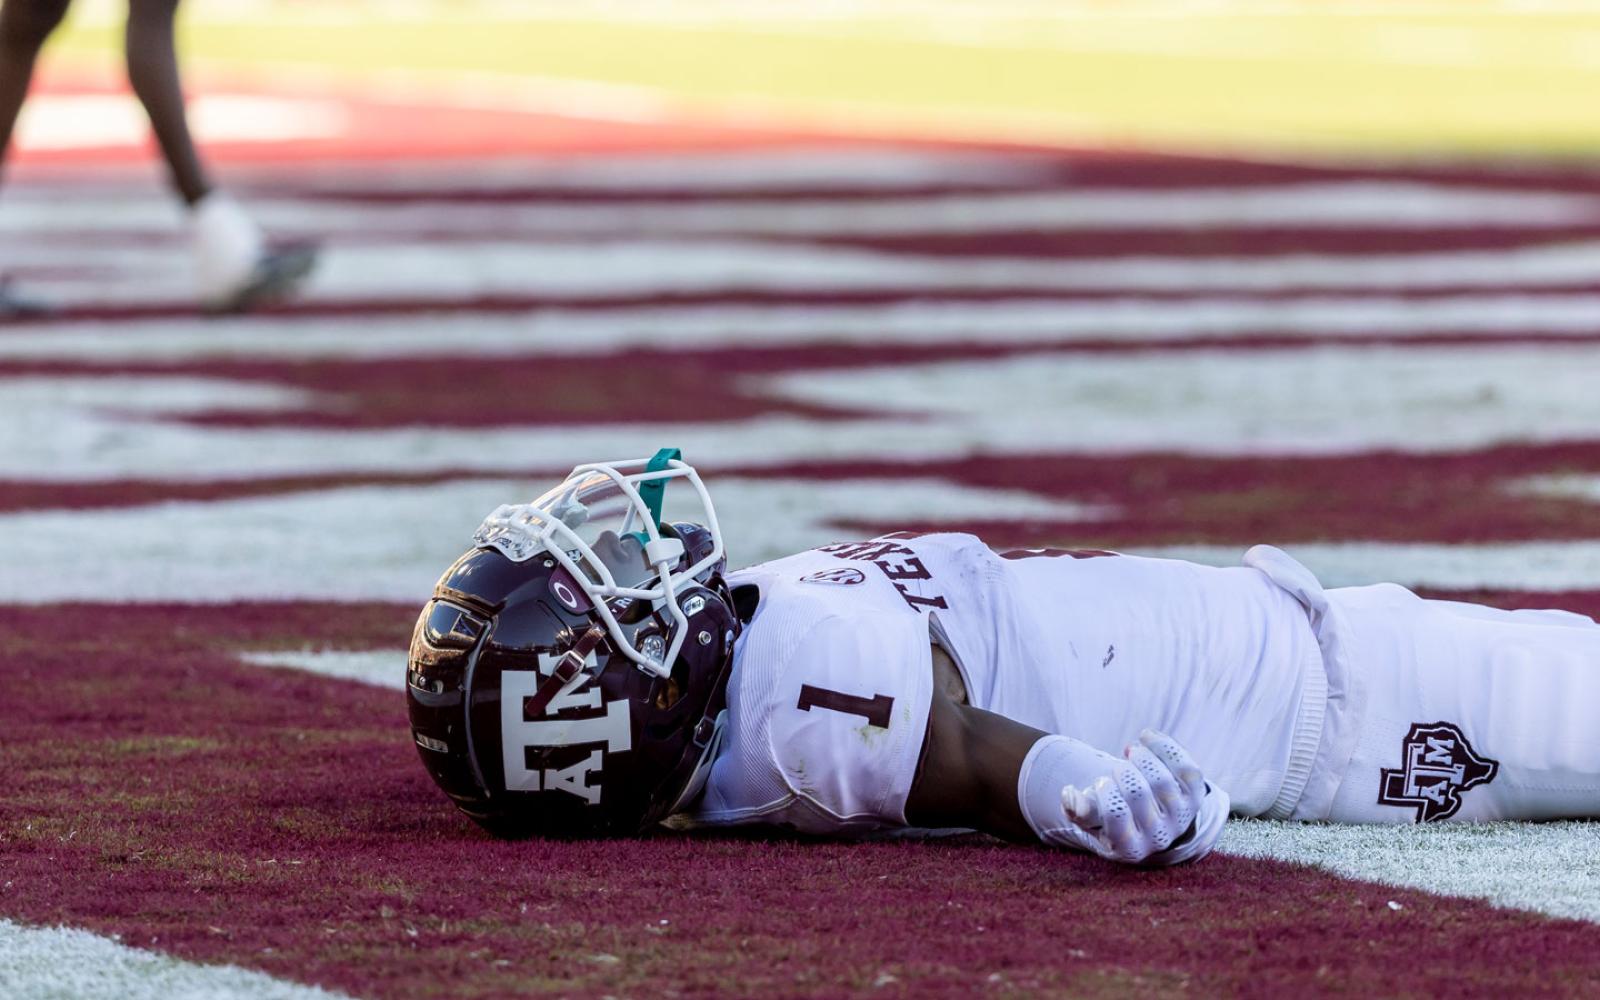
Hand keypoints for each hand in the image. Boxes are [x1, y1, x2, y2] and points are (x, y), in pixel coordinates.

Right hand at [1059, 729, 1225, 865]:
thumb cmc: (1112, 817)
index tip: (1101, 782)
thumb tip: (1069, 794)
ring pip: (1163, 780)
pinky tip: (1146, 737)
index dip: (1105, 791)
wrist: (1149, 820)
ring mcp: (1180, 818)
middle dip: (1123, 772)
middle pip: (1139, 793)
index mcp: (1130, 848)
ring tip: (1131, 751)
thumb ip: (1078, 810)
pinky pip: (1187, 768)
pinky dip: (1165, 746)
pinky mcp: (1195, 798)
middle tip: (1117, 769)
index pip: (1116, 815)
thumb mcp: (1092, 819)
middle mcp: (1159, 837)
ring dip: (1143, 757)